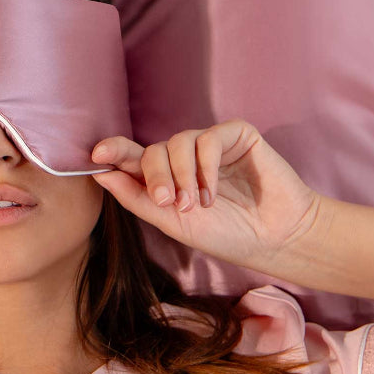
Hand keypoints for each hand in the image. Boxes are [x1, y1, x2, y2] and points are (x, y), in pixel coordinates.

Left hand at [90, 119, 325, 273]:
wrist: (275, 237)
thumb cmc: (226, 234)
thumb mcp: (173, 222)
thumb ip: (137, 199)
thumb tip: (100, 175)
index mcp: (165, 177)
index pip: (132, 158)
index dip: (113, 151)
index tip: (97, 155)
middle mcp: (184, 158)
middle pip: (152, 151)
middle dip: (156, 177)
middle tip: (170, 203)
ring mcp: (210, 145)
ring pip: (178, 142)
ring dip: (183, 176)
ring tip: (198, 204)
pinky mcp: (236, 135)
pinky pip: (208, 139)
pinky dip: (206, 166)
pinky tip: (214, 191)